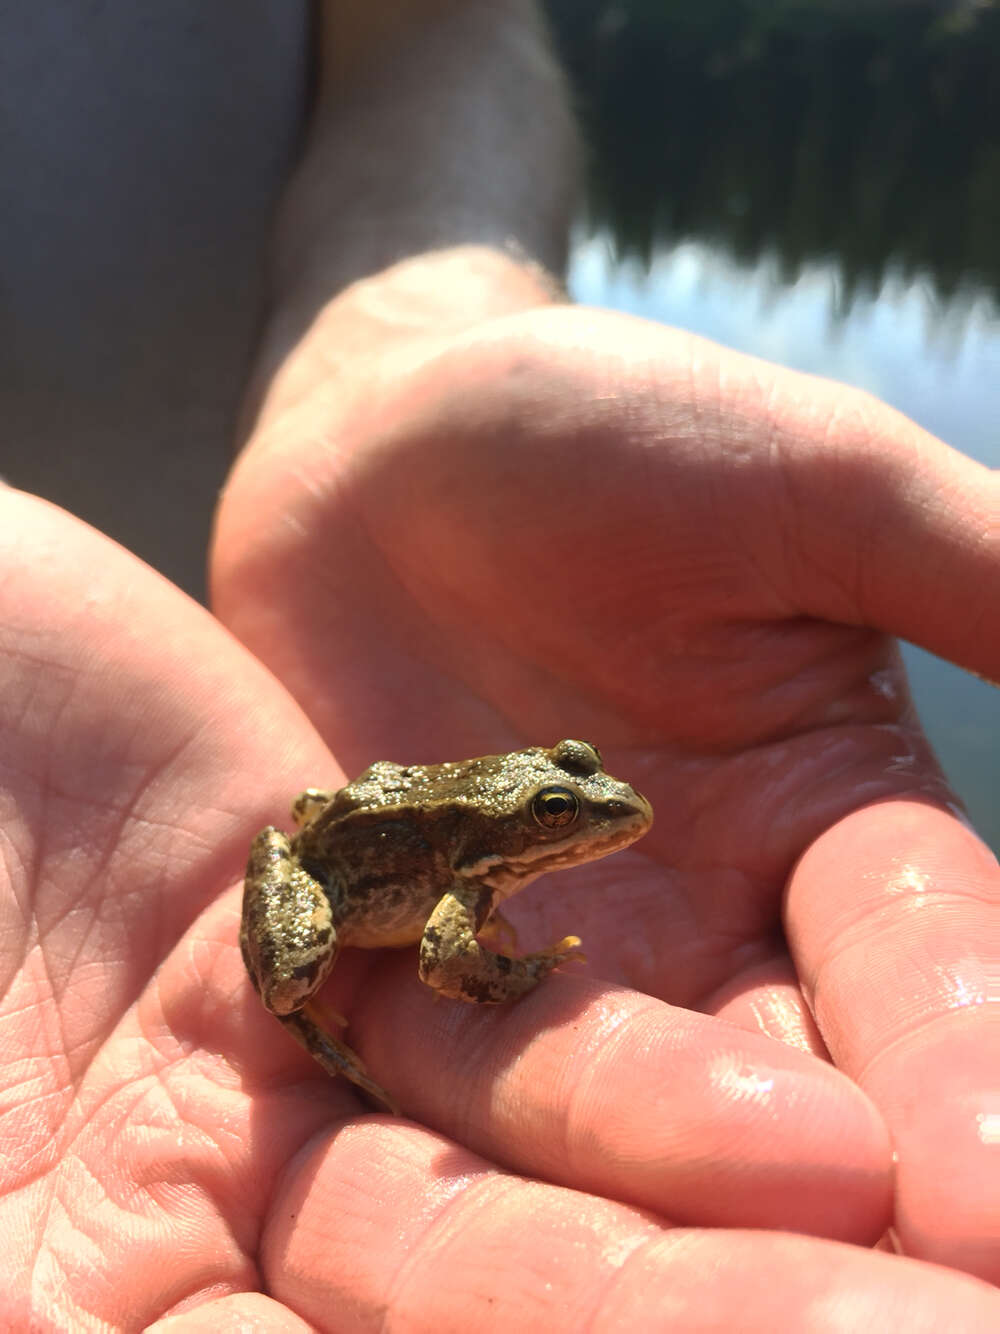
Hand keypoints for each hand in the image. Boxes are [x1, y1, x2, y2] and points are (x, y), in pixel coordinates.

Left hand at [5, 487, 998, 1328]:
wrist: (389, 429)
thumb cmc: (611, 423)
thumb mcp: (814, 488)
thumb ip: (976, 578)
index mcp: (834, 823)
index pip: (930, 977)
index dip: (973, 1086)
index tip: (993, 1218)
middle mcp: (701, 924)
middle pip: (783, 1101)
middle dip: (821, 1218)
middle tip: (878, 1330)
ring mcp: (538, 954)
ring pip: (593, 1125)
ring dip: (624, 1225)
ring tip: (652, 1322)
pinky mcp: (381, 950)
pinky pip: (406, 1068)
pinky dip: (418, 1156)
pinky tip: (414, 1263)